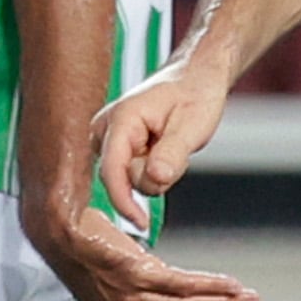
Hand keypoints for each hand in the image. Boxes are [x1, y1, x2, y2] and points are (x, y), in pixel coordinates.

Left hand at [27, 198, 261, 300]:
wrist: (58, 222)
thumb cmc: (82, 242)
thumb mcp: (110, 272)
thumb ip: (135, 285)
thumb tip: (156, 281)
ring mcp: (129, 297)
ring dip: (222, 300)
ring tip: (247, 295)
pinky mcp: (135, 275)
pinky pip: (181, 285)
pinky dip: (210, 285)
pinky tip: (228, 283)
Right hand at [89, 60, 231, 232]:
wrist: (194, 78)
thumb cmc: (194, 95)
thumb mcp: (192, 125)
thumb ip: (172, 153)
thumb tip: (156, 178)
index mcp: (121, 119)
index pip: (112, 171)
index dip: (124, 201)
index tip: (141, 223)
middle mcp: (106, 129)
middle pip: (122, 179)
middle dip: (153, 177)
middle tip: (178, 149)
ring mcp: (109, 139)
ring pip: (130, 179)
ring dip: (156, 172)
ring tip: (172, 144)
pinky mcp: (116, 148)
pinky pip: (134, 174)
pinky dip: (154, 169)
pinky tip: (163, 149)